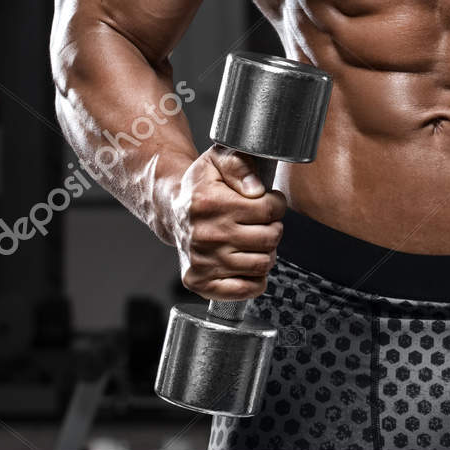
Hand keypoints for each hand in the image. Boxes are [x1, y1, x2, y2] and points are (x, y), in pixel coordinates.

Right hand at [169, 145, 285, 300]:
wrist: (172, 210)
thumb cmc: (201, 186)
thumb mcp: (218, 160)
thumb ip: (240, 164)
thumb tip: (257, 190)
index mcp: (211, 203)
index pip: (269, 209)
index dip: (277, 204)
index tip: (270, 202)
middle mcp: (205, 235)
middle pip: (270, 238)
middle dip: (274, 228)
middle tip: (262, 222)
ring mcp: (202, 262)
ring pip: (262, 264)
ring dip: (266, 252)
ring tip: (254, 240)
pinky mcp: (200, 282)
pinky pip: (246, 289)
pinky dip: (255, 279)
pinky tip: (247, 262)